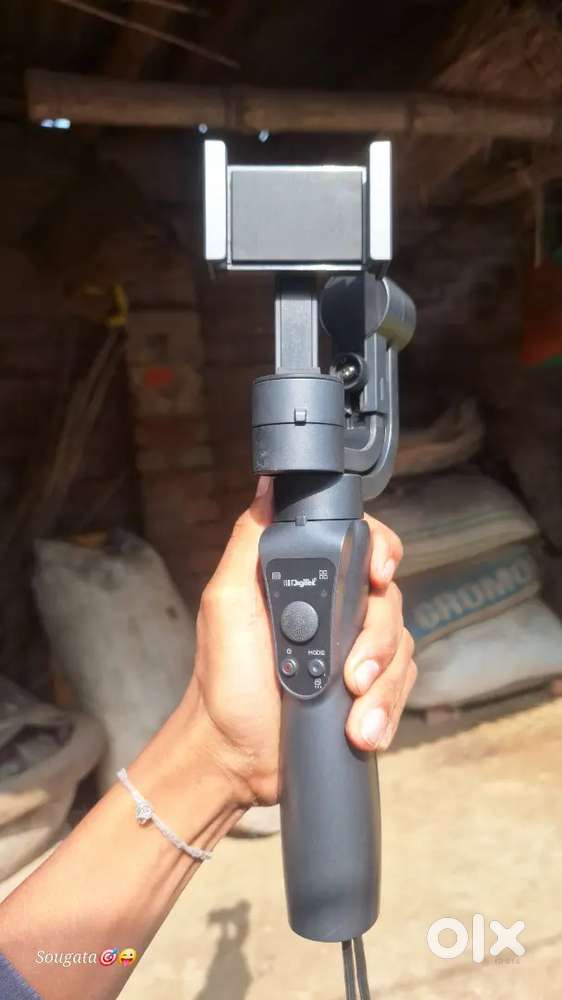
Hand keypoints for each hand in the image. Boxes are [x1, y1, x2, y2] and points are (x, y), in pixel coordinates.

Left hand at [188, 478, 416, 808]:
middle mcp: (334, 609)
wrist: (234, 758)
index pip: (362, 544)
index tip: (378, 575)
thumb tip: (269, 485)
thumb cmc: (222, 682)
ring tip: (354, 713)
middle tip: (352, 673)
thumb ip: (251, 543)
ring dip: (382, 686)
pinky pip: (401, 687)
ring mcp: (353, 651)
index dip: (381, 552)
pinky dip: (386, 711)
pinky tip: (363, 731)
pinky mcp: (366, 692)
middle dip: (377, 640)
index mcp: (303, 580)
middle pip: (388, 599)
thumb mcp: (226, 602)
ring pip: (402, 647)